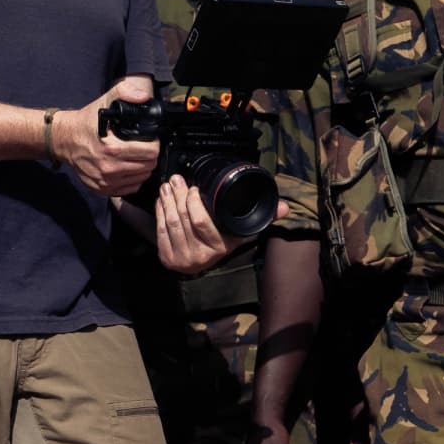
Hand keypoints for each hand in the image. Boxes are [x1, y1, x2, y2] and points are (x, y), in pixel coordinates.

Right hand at [52, 79, 158, 195]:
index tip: (149, 140)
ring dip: (143, 167)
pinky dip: (134, 178)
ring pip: (142, 178)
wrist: (64, 140)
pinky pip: (131, 188)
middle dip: (150, 155)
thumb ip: (125, 92)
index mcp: (113, 148)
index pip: (151, 152)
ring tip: (135, 156)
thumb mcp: (105, 102)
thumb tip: (143, 97)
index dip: (154, 144)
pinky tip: (128, 167)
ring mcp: (106, 181)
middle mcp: (110, 168)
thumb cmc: (85, 123)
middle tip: (143, 147)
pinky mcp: (103, 189)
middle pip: (149, 166)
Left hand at [154, 176, 290, 275]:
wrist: (201, 263)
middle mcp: (199, 257)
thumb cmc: (223, 241)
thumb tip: (284, 207)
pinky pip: (160, 231)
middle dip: (177, 195)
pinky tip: (161, 200)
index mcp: (218, 248)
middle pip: (183, 219)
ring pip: (170, 223)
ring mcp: (181, 259)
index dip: (194, 201)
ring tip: (168, 186)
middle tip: (176, 179)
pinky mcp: (167, 259)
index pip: (201, 222)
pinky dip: (159, 213)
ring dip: (166, 201)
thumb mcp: (241, 231)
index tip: (193, 187)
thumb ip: (264, 217)